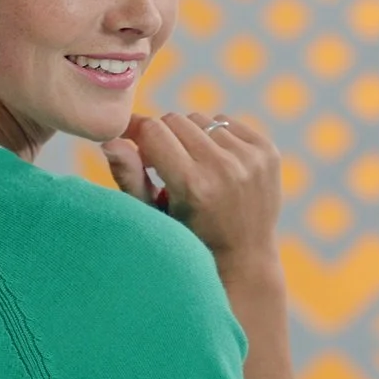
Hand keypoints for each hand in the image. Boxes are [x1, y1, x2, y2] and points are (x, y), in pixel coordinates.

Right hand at [101, 112, 282, 280]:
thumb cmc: (188, 239)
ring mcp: (250, 159)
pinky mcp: (268, 152)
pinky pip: (227, 123)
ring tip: (195, 169)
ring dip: (192, 138)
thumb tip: (110, 140)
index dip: (138, 134)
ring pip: (201, 119)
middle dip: (165, 138)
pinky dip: (217, 138)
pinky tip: (218, 167)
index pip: (153, 130)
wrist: (245, 259)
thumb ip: (129, 176)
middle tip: (168, 167)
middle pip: (176, 119)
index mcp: (193, 186)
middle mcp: (225, 169)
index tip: (134, 144)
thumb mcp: (153, 215)